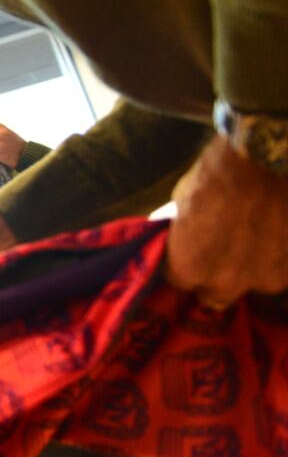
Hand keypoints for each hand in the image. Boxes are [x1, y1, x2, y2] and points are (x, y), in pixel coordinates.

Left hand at [168, 136, 287, 305]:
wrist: (267, 161)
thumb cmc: (217, 176)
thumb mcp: (183, 203)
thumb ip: (183, 231)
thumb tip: (178, 234)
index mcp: (189, 268)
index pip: (179, 280)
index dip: (185, 263)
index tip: (191, 250)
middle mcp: (226, 283)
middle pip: (215, 295)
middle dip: (216, 277)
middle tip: (224, 252)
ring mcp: (266, 279)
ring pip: (254, 284)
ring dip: (253, 269)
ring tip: (258, 237)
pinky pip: (282, 271)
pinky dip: (279, 258)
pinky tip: (278, 234)